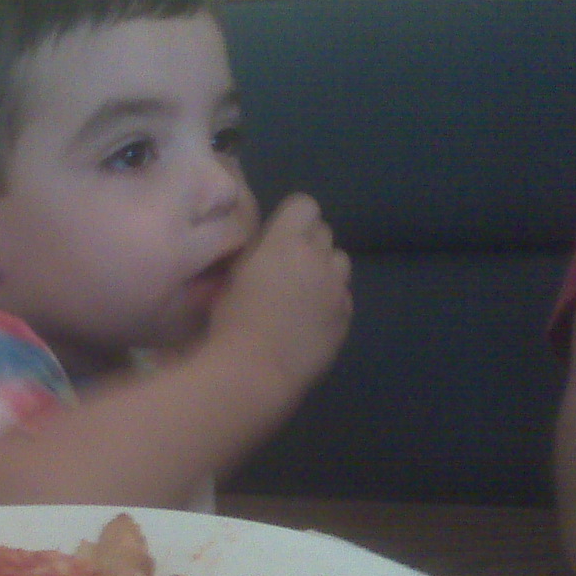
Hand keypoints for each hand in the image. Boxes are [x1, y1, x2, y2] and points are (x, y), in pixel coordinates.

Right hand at [204, 193, 351, 390]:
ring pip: (340, 261)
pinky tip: (310, 319)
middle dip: (307, 242)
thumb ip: (253, 253)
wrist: (256, 371)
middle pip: (324, 231)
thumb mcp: (230, 276)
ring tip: (303, 291)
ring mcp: (336, 288)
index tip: (276, 236)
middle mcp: (318, 257)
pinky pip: (342, 295)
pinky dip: (330, 300)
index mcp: (285, 241)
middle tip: (286, 265)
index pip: (304, 205)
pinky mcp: (345, 316)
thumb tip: (262, 249)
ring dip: (323, 268)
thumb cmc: (231, 321)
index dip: (291, 219)